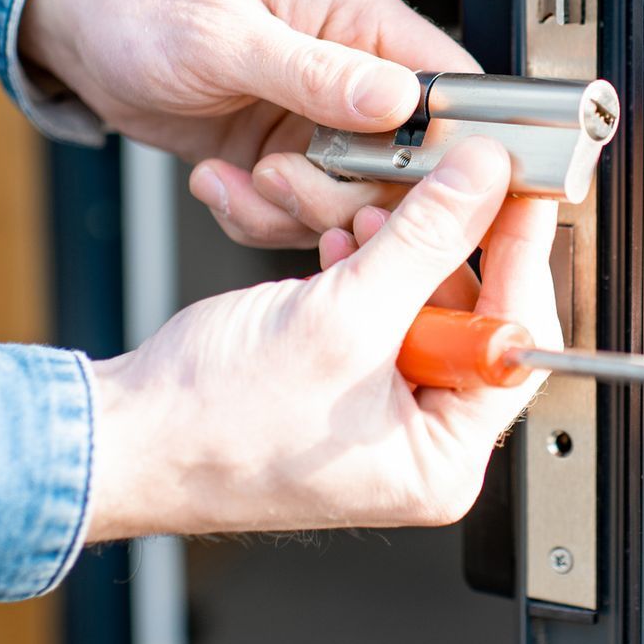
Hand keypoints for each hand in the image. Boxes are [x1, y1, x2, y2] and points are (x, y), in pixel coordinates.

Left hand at [20, 0, 477, 246]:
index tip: (406, 183)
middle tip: (281, 179)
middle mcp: (352, 71)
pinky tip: (217, 182)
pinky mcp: (285, 158)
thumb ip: (314, 70)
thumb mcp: (222, 34)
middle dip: (346, 191)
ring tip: (237, 180)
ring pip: (353, 200)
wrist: (80, 30)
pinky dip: (256, 216)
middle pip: (407, 162)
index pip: (450, 84)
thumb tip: (398, 97)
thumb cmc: (142, 2)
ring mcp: (320, 121)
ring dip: (292, 209)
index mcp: (358, 17)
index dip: (448, 144)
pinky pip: (300, 214)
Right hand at [83, 138, 560, 539]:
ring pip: (422, 302)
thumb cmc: (211, 425)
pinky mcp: (344, 383)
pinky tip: (340, 243)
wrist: (121, 437)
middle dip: (443, 245)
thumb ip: (425, 240)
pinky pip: (379, 310)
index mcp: (443, 460)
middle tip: (445, 183)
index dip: (520, 256)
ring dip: (396, 248)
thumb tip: (484, 183)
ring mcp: (382, 414)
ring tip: (365, 214)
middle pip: (474, 316)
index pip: (516, 342)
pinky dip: (363, 268)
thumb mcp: (342, 316)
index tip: (522, 191)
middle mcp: (422, 444)